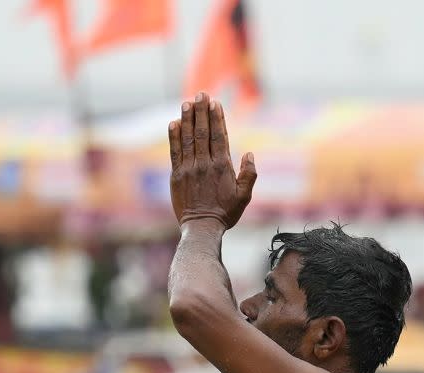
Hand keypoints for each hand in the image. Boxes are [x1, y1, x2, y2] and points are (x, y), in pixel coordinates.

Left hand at [169, 92, 257, 228]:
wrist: (201, 227)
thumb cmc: (225, 213)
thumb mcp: (245, 196)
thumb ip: (249, 174)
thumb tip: (249, 154)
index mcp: (222, 167)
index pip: (220, 136)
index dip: (217, 117)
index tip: (215, 102)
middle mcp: (205, 164)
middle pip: (203, 132)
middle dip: (202, 112)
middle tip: (200, 94)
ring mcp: (189, 169)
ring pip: (188, 139)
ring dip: (188, 119)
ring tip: (187, 103)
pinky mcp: (176, 176)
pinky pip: (175, 152)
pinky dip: (174, 137)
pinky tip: (174, 123)